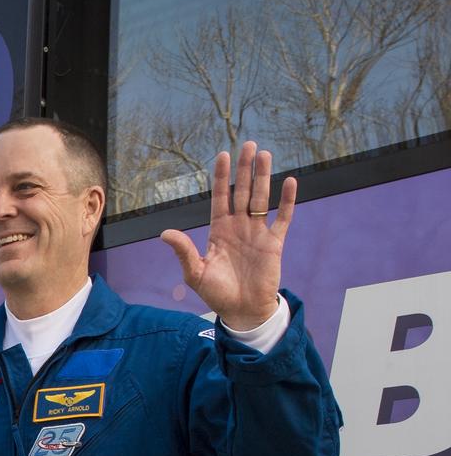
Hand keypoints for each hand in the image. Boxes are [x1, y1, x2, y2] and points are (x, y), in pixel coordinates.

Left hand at [160, 141, 295, 329]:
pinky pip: (282, 218)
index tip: (223, 155)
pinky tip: (290, 181)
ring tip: (265, 154)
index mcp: (218, 230)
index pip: (220, 197)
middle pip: (242, 191)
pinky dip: (287, 201)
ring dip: (263, 177)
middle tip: (249, 144)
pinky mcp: (274, 243)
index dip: (222, 177)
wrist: (242, 311)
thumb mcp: (196, 273)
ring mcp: (257, 233)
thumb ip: (184, 251)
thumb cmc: (217, 294)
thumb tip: (165, 233)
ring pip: (261, 198)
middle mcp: (238, 227)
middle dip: (244, 169)